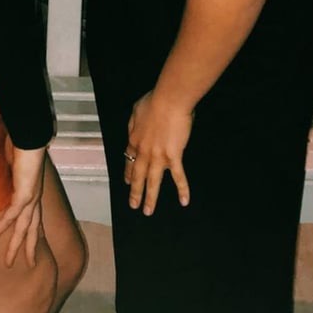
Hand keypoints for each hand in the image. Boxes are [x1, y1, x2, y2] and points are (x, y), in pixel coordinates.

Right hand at [0, 136, 45, 266]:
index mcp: (34, 192)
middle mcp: (35, 199)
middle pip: (34, 230)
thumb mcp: (14, 166)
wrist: (30, 140)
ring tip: (7, 263)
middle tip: (29, 265)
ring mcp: (31, 198)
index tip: (36, 243)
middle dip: (31, 249)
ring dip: (15, 247)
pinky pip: (10, 217)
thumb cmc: (22, 148)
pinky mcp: (24, 195)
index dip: (36, 232)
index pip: (36, 217)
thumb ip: (9, 176)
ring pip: (24, 229)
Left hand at [124, 91, 192, 215]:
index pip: (129, 160)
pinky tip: (184, 201)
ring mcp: (159, 157)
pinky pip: (178, 176)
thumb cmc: (154, 101)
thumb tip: (133, 132)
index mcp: (134, 140)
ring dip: (150, 198)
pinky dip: (182, 189)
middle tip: (133, 205)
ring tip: (148, 211)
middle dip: (135, 192)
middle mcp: (144, 152)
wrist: (169, 101)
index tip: (128, 181)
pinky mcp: (174, 157)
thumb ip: (133, 124)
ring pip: (153, 182)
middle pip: (138, 175)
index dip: (129, 172)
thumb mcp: (135, 111)